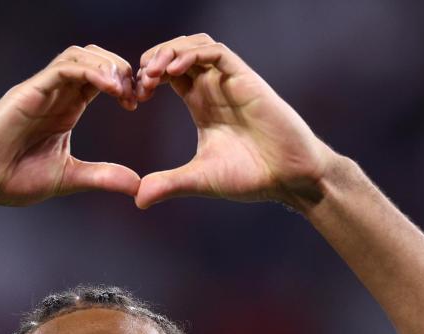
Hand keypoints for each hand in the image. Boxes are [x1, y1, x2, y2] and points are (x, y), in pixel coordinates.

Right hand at [0, 45, 140, 206]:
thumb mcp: (69, 178)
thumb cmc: (12, 179)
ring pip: (79, 55)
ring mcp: (41, 90)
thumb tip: (137, 185)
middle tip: (137, 92)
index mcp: (66, 108)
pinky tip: (108, 87)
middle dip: (120, 68)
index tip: (138, 102)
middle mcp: (55, 93)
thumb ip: (102, 177)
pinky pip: (62, 68)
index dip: (125, 83)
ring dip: (107, 65)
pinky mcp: (28, 92)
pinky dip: (89, 71)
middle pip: (94, 57)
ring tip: (124, 89)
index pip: (101, 77)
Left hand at [133, 34, 333, 209]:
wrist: (289, 178)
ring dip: (170, 51)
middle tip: (140, 82)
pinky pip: (217, 53)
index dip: (148, 77)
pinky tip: (175, 70)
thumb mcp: (199, 179)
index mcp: (201, 103)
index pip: (168, 73)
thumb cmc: (250, 176)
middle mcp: (214, 88)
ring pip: (195, 45)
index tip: (135, 97)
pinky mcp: (246, 80)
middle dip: (154, 59)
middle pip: (178, 52)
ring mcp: (230, 82)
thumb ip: (168, 184)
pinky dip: (193, 54)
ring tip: (153, 73)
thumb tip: (138, 200)